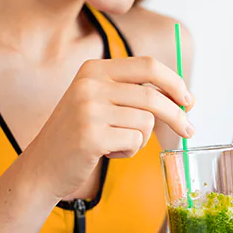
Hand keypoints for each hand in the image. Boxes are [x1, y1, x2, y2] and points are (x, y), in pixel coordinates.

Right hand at [23, 56, 194, 200]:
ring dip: (142, 138)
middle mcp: (90, 84)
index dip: (174, 82)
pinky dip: (130, 150)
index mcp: (95, 69)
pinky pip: (135, 141)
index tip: (189, 100)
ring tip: (119, 142)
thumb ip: (143, 97)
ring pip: (146, 122)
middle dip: (177, 115)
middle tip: (189, 131)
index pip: (148, 65)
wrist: (42, 166)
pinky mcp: (91, 136)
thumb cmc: (81, 135)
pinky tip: (108, 152)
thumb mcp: (107, 105)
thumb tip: (190, 100)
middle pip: (153, 95)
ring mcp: (88, 109)